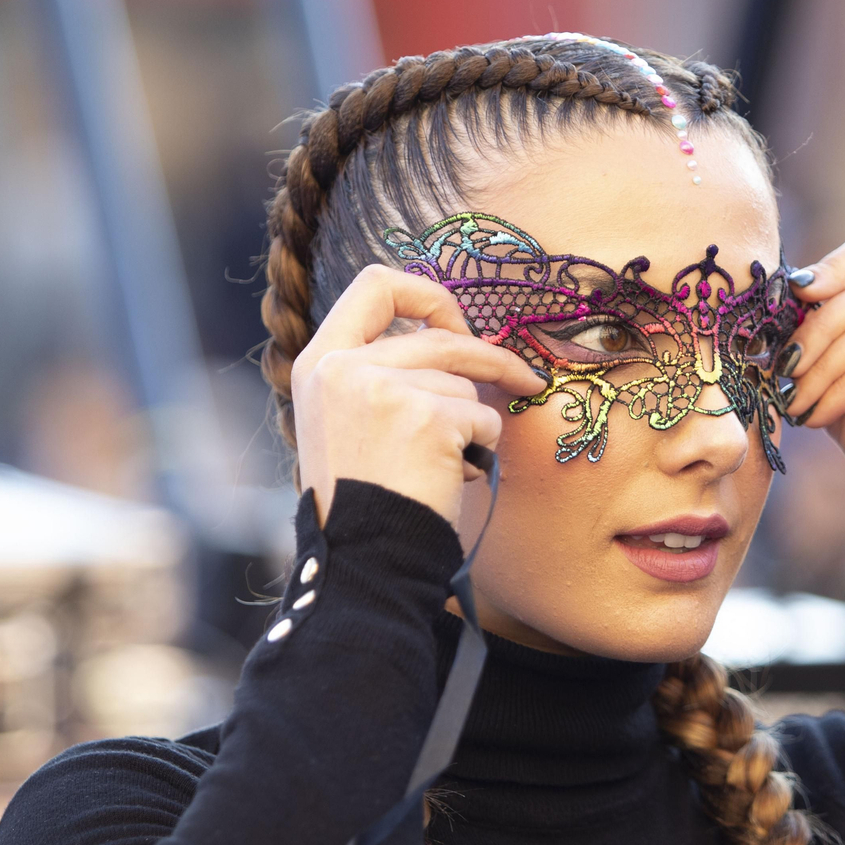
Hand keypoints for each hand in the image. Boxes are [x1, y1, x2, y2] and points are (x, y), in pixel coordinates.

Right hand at [291, 265, 548, 525]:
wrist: (363, 558)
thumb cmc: (366, 500)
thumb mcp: (346, 422)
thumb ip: (380, 373)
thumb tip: (453, 338)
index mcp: (318, 363)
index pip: (375, 286)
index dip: (426, 295)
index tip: (456, 323)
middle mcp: (343, 368)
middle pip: (440, 335)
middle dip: (492, 358)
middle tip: (525, 379)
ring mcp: (382, 388)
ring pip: (465, 383)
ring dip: (473, 424)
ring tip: (445, 465)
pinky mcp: (425, 417)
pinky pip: (484, 417)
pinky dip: (482, 450)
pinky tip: (450, 478)